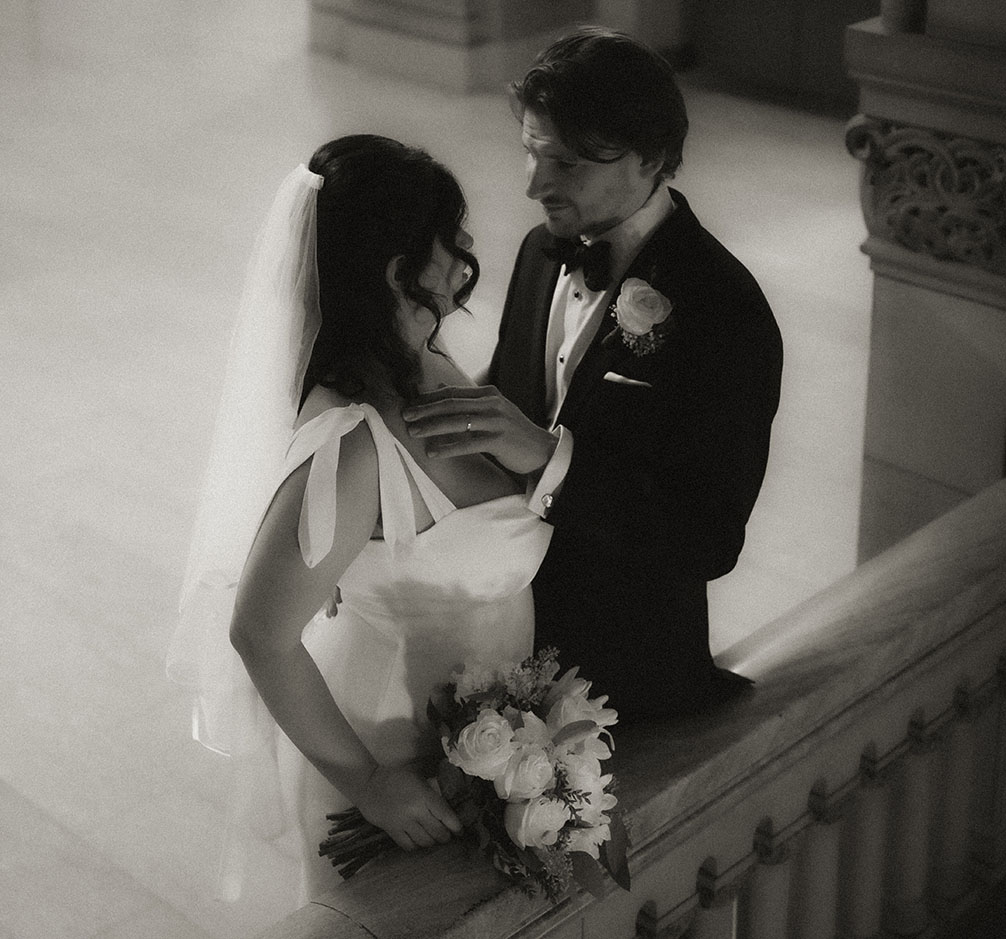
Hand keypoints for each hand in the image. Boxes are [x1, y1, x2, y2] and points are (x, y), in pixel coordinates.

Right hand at [354, 764, 461, 851]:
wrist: (369, 784)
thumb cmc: (396, 777)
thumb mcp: (417, 778)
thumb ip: (432, 791)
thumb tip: (449, 802)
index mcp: (424, 796)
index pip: (446, 815)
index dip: (456, 826)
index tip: (460, 830)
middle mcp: (416, 811)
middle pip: (438, 832)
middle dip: (446, 836)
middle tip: (448, 835)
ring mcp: (403, 823)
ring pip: (425, 842)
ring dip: (432, 842)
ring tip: (434, 838)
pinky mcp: (392, 831)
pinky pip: (409, 846)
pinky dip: (417, 846)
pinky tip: (418, 841)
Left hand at [402, 385, 557, 475]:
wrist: (542, 451)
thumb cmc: (514, 434)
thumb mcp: (492, 411)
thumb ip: (468, 400)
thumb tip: (440, 387)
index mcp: (489, 394)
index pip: (453, 392)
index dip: (429, 398)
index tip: (410, 405)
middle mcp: (492, 404)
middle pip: (451, 404)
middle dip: (425, 410)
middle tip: (405, 416)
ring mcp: (497, 421)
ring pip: (457, 422)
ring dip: (432, 427)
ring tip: (413, 432)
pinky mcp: (499, 440)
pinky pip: (468, 443)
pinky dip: (448, 447)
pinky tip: (433, 452)